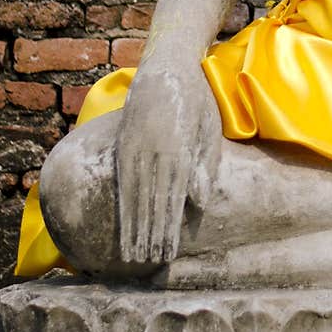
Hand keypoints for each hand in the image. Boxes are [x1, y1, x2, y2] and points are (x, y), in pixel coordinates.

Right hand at [114, 62, 221, 264]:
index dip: (169, 228)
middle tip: (151, 263)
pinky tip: (123, 223)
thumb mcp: (208, 128)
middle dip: (151, 234)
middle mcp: (153, 151)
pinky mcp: (123, 145)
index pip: (172, 198)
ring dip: (133, 226)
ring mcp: (135, 147)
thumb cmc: (197, 101)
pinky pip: (122, 181)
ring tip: (134, 255)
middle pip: (151, 202)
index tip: (169, 253)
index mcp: (178, 148)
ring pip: (133, 195)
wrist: (166, 67)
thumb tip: (199, 203)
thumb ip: (204, 165)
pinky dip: (123, 205)